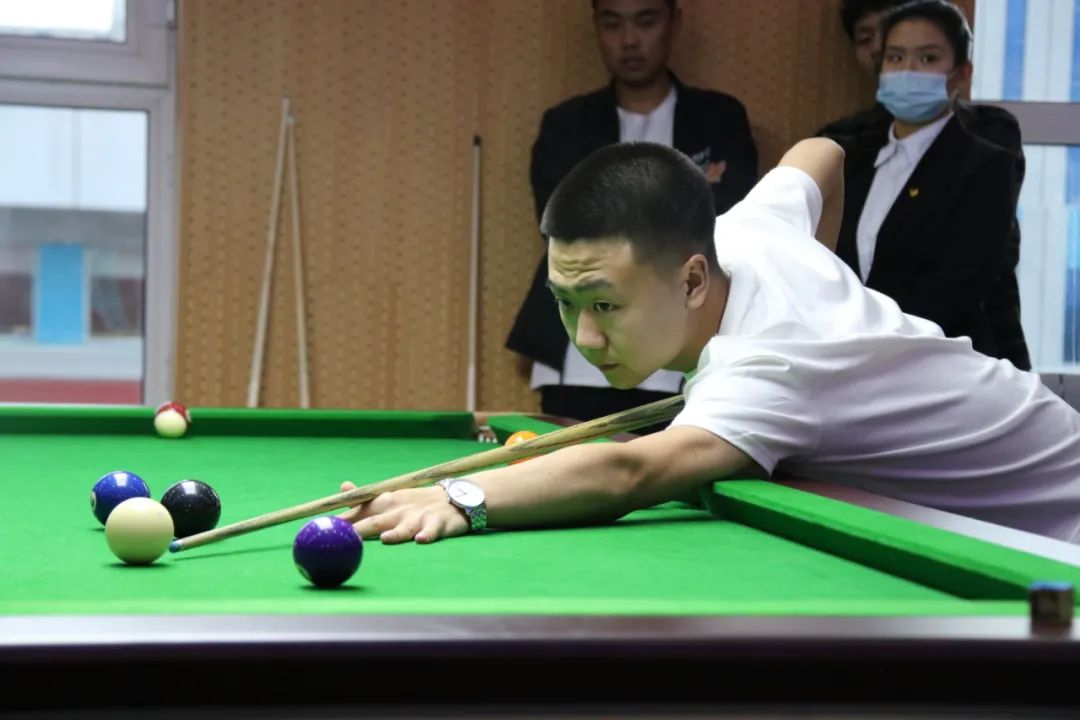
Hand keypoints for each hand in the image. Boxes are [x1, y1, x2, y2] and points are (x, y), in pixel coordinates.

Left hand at [336, 481, 468, 543]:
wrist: (452, 499)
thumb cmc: (414, 503)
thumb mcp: (389, 497)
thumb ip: (365, 498)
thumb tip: (343, 487)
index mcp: (384, 504)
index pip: (359, 512)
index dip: (342, 521)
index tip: (323, 527)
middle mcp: (398, 510)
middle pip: (376, 521)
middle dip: (360, 529)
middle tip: (346, 539)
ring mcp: (418, 518)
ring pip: (405, 527)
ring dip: (395, 533)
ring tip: (385, 539)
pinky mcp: (438, 525)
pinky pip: (432, 531)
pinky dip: (427, 535)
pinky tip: (422, 540)